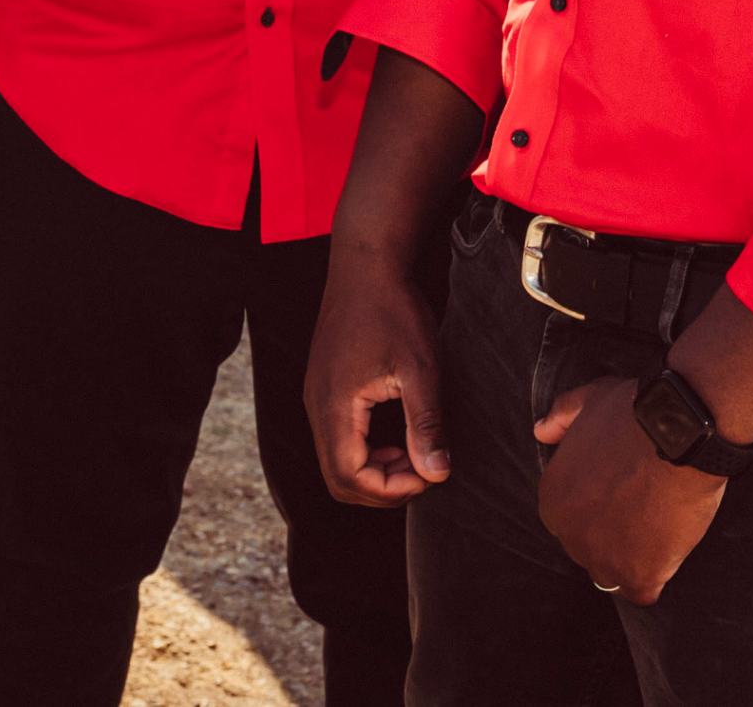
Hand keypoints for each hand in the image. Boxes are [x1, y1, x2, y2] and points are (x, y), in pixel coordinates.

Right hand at [307, 247, 448, 505]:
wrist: (367, 262)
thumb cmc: (394, 310)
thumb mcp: (420, 369)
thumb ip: (425, 425)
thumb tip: (436, 474)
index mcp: (334, 404)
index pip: (348, 476)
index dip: (389, 489)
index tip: (427, 474)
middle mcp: (316, 405)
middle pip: (337, 477)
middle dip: (381, 486)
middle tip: (422, 469)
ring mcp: (317, 396)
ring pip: (336, 458)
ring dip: (375, 468)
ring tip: (415, 451)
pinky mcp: (324, 386)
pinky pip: (338, 436)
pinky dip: (366, 448)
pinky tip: (398, 433)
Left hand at [532, 374, 728, 604]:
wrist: (677, 433)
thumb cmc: (632, 415)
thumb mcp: (587, 402)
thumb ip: (561, 417)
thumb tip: (541, 430)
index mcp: (552, 499)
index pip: (570, 519)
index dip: (598, 510)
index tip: (622, 497)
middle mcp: (568, 536)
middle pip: (590, 549)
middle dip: (613, 537)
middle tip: (644, 512)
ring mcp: (603, 560)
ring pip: (613, 574)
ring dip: (632, 560)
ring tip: (659, 533)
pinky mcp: (638, 576)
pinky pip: (643, 590)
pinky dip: (657, 575)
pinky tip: (670, 550)